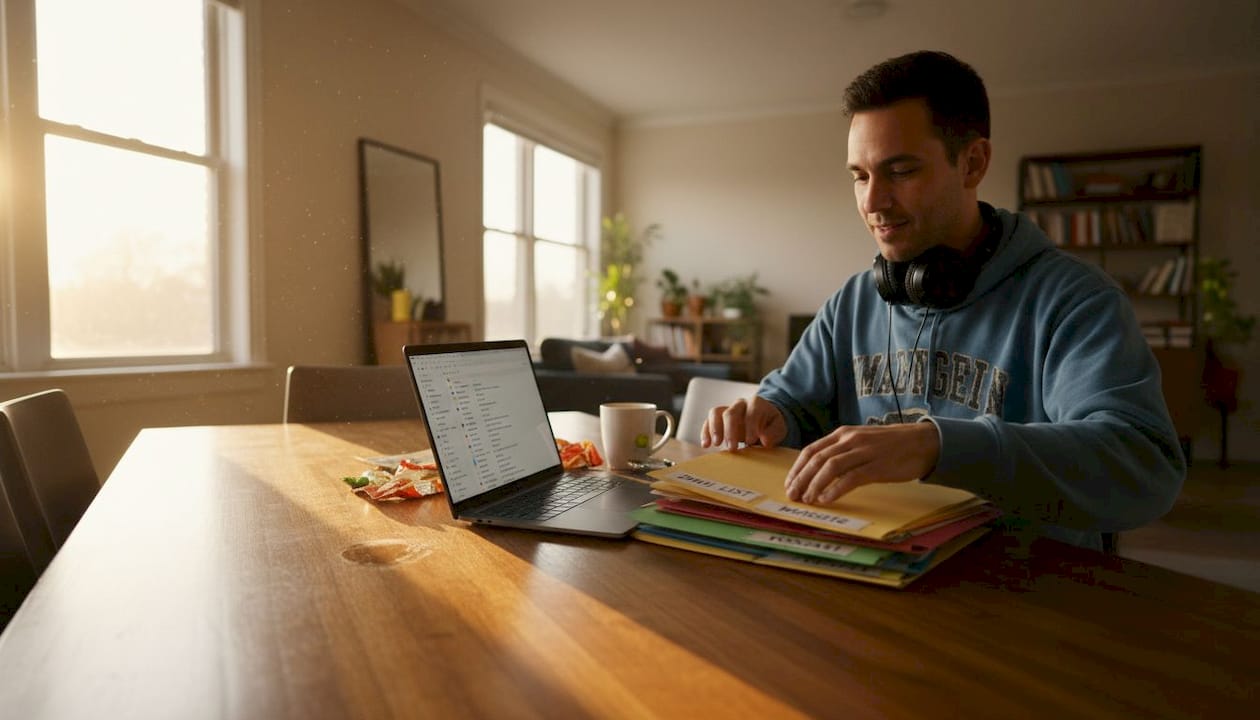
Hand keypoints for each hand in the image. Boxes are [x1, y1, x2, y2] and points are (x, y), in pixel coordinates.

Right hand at [701, 395, 786, 449]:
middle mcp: (740, 404)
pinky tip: (706, 445)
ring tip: (715, 444)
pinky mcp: (718, 418)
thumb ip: (774, 433)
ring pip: (715, 413)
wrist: (763, 421)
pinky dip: (705, 432)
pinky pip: (708, 421)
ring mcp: (727, 410)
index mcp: (756, 403)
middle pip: (731, 412)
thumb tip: (765, 440)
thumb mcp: (779, 428)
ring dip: (714, 429)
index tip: (751, 441)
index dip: (751, 426)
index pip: (752, 411)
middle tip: (732, 448)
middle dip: (730, 431)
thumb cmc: (771, 425)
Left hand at [784, 422, 939, 503]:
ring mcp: (864, 452)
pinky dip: (836, 489)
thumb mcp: (860, 441)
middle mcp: (850, 440)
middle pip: (817, 459)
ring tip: (807, 500)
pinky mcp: (877, 466)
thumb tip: (818, 470)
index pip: (811, 450)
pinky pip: (851, 478)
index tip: (789, 484)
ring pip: (830, 467)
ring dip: (815, 485)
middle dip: (801, 479)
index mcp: (843, 433)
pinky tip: (827, 499)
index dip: (797, 468)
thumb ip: (841, 451)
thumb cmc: (889, 445)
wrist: (922, 442)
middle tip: (792, 496)